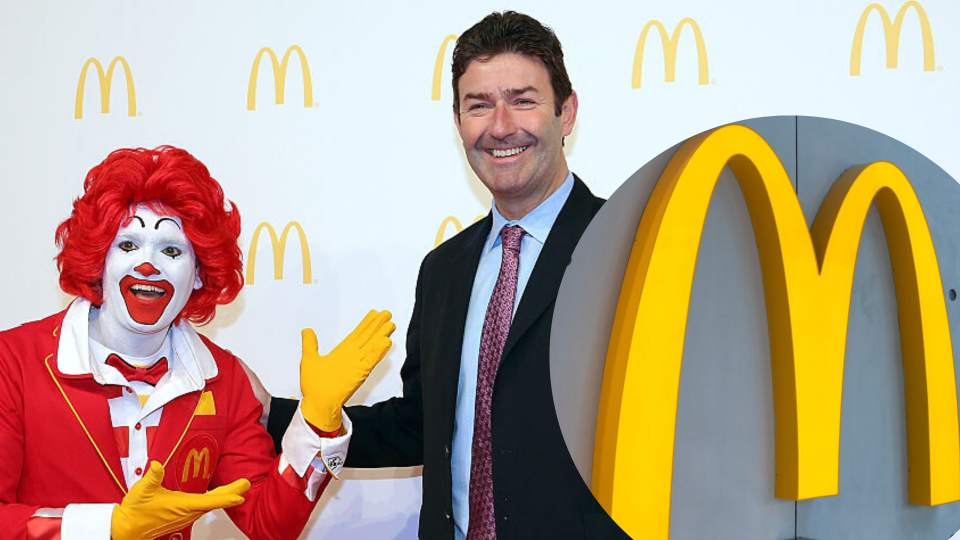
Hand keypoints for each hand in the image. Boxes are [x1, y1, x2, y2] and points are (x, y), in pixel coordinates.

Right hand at [111, 461, 249, 539]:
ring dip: (225, 495)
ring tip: (238, 487)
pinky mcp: (183, 515)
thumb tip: (157, 465)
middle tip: (245, 485)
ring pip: (210, 504)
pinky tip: (220, 494)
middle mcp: (187, 512)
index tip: (240, 495)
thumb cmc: (136, 510)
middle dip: (232, 493)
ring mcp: (186, 515)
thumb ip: (152, 478)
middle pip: (215, 502)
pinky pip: (204, 507)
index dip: (226, 497)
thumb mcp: (143, 490)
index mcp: (182, 505)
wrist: (127, 528)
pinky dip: (215, 499)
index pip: (209, 501)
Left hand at [300, 310, 394, 430]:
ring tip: (390, 325)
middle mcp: (351, 357)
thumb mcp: (309, 360)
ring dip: (381, 335)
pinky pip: (370, 360)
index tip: (373, 314)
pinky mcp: (359, 373)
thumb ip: (310, 344)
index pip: (357, 334)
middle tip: (386, 314)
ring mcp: (357, 365)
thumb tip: (307, 331)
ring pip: (372, 346)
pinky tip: (385, 342)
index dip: (366, 323)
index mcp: (342, 353)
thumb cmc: (314, 387)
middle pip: (367, 337)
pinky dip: (378, 351)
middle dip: (377, 325)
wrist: (318, 404)